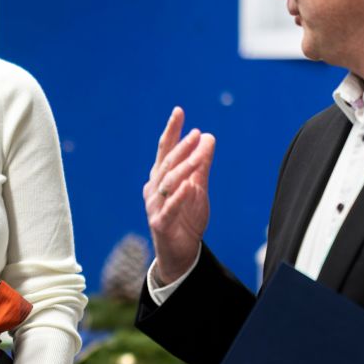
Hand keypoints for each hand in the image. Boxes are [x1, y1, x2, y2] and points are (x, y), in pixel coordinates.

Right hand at [144, 107, 214, 285]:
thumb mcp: (198, 187)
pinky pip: (170, 207)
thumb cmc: (186, 217)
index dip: (172, 131)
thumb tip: (208, 137)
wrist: (180, 252)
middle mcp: (154, 189)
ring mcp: (155, 206)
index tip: (179, 111)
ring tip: (197, 155)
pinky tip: (189, 185)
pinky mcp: (160, 223)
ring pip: (169, 183)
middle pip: (167, 163)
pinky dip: (179, 196)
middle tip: (196, 133)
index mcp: (161, 178)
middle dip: (180, 147)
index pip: (165, 150)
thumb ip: (201, 164)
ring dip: (183, 167)